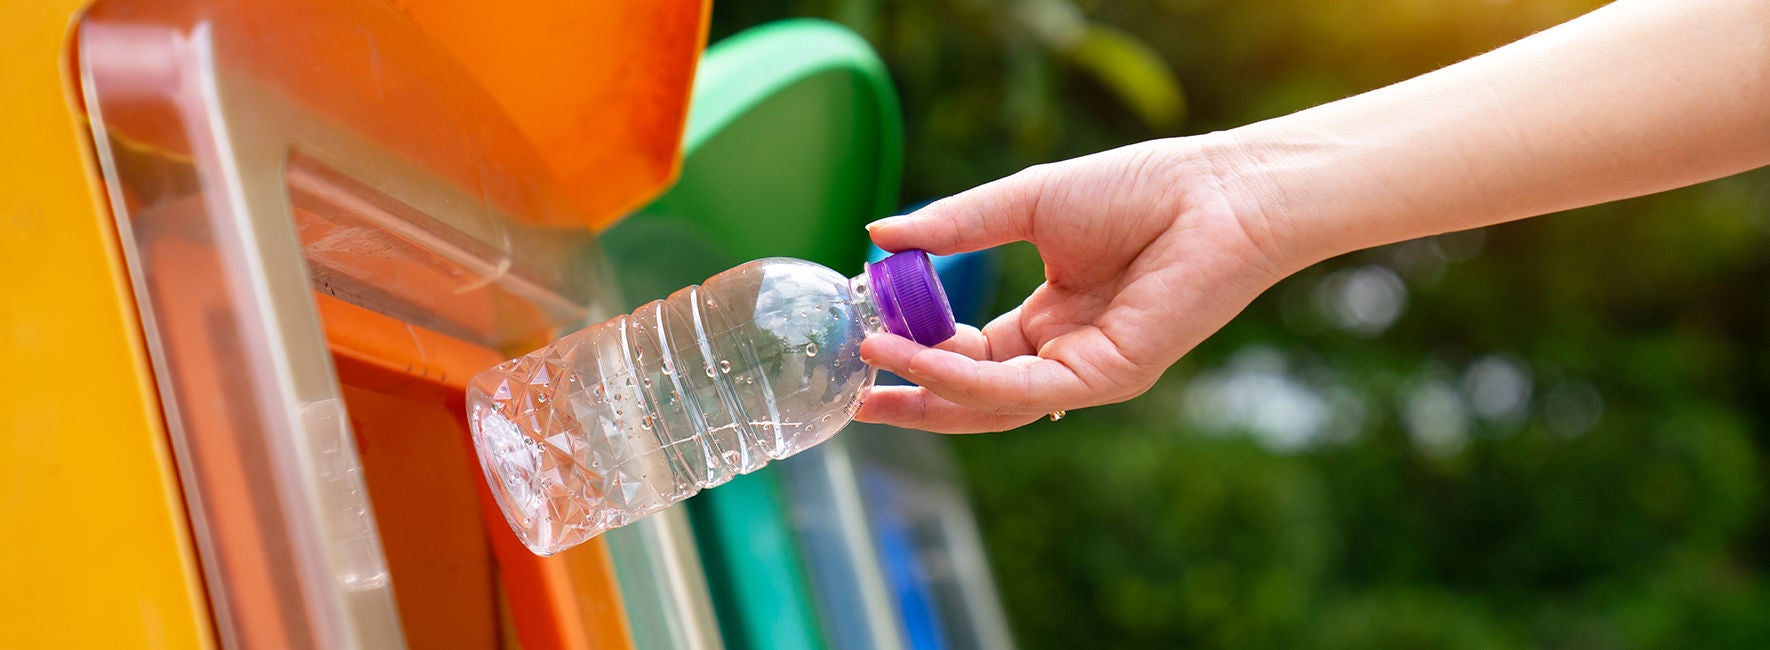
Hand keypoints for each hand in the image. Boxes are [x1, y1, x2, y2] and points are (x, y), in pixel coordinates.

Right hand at [856, 137, 1287, 432]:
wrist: (1215, 190)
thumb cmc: (1139, 189)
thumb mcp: (1026, 204)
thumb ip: (954, 227)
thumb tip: (876, 236)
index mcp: (1049, 321)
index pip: (969, 357)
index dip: (916, 353)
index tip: (867, 337)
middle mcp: (1064, 356)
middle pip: (974, 397)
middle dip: (912, 399)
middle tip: (855, 396)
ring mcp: (1085, 373)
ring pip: (991, 403)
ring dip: (927, 389)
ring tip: (871, 365)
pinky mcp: (1107, 378)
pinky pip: (1021, 390)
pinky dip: (964, 378)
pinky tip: (919, 356)